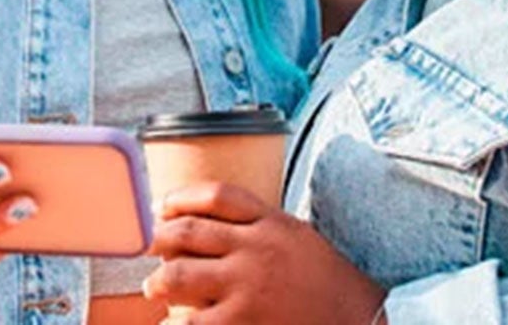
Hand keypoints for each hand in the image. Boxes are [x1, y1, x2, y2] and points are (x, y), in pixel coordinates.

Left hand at [144, 182, 383, 324]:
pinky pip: (190, 322)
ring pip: (179, 275)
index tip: (163, 205)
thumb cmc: (323, 282)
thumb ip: (260, 226)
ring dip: (158, 281)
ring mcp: (247, 287)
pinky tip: (171, 322)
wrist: (357, 319)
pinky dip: (174, 322)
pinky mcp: (242, 323)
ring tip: (154, 287)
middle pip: (189, 232)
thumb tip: (212, 224)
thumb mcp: (297, 237)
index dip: (182, 196)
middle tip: (149, 249)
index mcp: (271, 222)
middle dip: (159, 240)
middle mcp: (256, 249)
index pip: (217, 195)